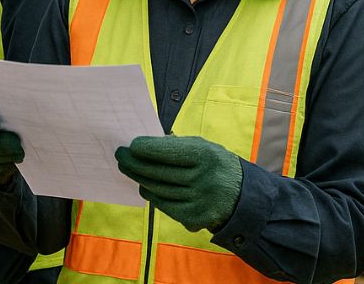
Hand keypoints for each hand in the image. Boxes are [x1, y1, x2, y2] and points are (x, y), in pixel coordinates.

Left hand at [115, 135, 242, 232]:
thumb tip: (144, 145)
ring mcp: (198, 201)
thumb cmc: (215, 165)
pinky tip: (144, 186)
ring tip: (128, 169)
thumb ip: (178, 146)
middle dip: (135, 163)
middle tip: (121, 156)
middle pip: (158, 172)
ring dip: (139, 179)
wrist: (242, 197)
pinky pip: (164, 205)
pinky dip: (152, 195)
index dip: (146, 148)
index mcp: (206, 155)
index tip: (131, 145)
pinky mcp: (194, 219)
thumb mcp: (205, 148)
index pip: (167, 152)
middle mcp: (203, 179)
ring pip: (158, 190)